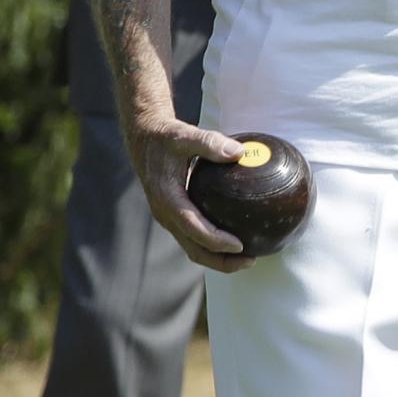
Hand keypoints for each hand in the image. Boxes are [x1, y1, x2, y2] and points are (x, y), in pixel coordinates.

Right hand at [125, 110, 251, 272]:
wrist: (145, 140)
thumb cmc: (166, 138)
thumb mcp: (185, 135)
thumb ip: (210, 143)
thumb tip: (240, 152)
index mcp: (167, 198)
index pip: (192, 227)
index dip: (215, 240)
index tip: (240, 246)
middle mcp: (166, 214)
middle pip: (194, 249)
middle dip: (221, 261)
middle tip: (252, 261)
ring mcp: (170, 218)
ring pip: (194, 247)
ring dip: (219, 258)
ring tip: (250, 258)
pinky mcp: (176, 216)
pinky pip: (195, 237)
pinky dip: (215, 245)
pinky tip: (240, 238)